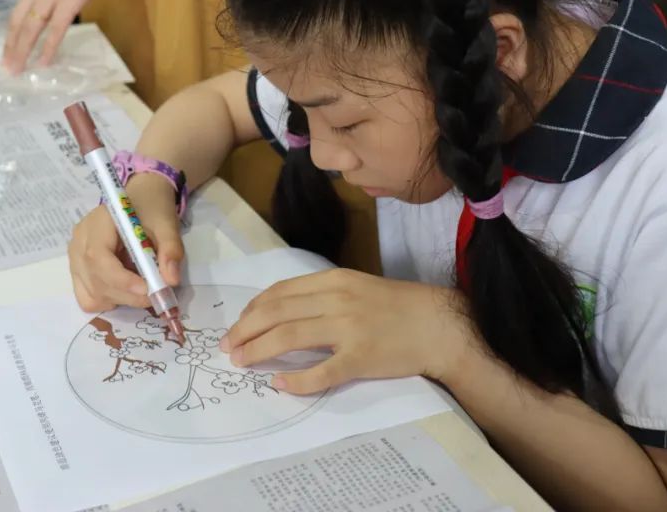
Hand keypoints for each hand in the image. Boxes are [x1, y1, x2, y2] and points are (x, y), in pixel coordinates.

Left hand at [4, 0, 129, 73]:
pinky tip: (43, 62)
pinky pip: (55, 30)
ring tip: (17, 70)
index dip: (12, 33)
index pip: (18, 10)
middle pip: (18, 23)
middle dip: (11, 47)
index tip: (9, 49)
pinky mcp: (68, 3)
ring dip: (22, 51)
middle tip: (7, 68)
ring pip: (31, 29)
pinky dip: (47, 48)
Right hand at [68, 174, 183, 311]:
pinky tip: (125, 289)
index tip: (147, 290)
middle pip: (95, 280)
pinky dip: (109, 300)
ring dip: (120, 299)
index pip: (98, 258)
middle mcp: (79, 243)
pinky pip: (87, 297)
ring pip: (91, 294)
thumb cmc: (151, 209)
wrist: (140, 199)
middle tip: (155, 295)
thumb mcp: (166, 223)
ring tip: (141, 287)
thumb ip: (170, 249)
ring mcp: (75, 259)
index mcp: (97, 224)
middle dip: (127, 295)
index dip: (121, 280)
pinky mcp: (78, 271)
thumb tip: (171, 280)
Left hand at [220, 269, 464, 394]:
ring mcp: (349, 329)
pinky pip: (321, 372)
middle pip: (276, 313)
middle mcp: (337, 300)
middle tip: (228, 346)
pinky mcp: (361, 358)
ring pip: (289, 337)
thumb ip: (321, 296)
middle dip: (245, 330)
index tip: (237, 324)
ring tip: (241, 361)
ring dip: (258, 350)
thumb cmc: (396, 307)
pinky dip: (296, 380)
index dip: (252, 309)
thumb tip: (281, 312)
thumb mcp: (356, 287)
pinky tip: (280, 385)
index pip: (280, 292)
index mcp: (334, 280)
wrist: (439, 325)